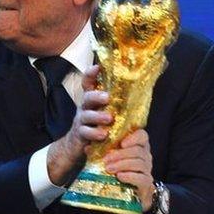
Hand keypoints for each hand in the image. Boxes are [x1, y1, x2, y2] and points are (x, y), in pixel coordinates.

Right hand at [47, 65, 112, 185]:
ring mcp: (81, 120)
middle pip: (87, 97)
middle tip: (107, 97)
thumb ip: (115, 104)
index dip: (90, 74)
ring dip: (97, 116)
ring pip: (86, 115)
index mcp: (91, 100)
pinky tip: (103, 135)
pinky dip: (94, 133)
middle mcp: (84, 107)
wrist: (75, 146)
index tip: (97, 67)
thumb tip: (138, 92)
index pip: (88, 83)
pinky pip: (85, 132)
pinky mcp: (80, 134)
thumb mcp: (103, 112)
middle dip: (96, 96)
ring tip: (109, 118)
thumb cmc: (96, 126)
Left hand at [103, 129, 154, 211]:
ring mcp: (147, 170)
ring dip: (122, 165)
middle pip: (138, 150)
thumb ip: (99, 150)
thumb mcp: (107, 157)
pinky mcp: (146, 183)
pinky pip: (141, 178)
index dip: (133, 138)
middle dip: (120, 154)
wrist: (124, 191)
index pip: (142, 135)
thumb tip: (88, 148)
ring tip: (108, 168)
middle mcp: (145, 156)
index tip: (121, 143)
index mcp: (138, 145)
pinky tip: (119, 176)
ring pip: (139, 163)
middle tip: (105, 159)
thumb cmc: (115, 169)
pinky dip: (130, 176)